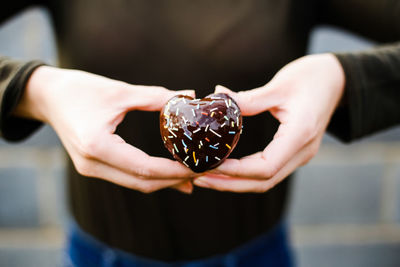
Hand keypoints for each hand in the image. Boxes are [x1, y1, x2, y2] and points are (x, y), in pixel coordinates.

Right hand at [15, 66, 195, 192]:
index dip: (175, 170)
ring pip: (135, 184)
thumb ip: (156, 97)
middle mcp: (92, 164)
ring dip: (164, 181)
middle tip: (202, 172)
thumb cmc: (81, 89)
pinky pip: (127, 178)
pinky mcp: (93, 167)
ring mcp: (90, 169)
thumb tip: (189, 95)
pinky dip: (150, 177)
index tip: (200, 166)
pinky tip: (169, 173)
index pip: (144, 168)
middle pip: (142, 182)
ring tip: (192, 175)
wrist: (48, 96)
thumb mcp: (121, 91)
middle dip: (174, 180)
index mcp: (97, 146)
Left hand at [194, 54, 344, 192]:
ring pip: (267, 180)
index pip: (265, 167)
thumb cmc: (311, 77)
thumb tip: (217, 95)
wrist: (337, 80)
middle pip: (264, 181)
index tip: (210, 166)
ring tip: (207, 177)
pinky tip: (226, 167)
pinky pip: (269, 170)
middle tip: (200, 178)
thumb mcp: (279, 85)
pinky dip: (246, 174)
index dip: (236, 172)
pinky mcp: (294, 151)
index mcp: (300, 134)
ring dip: (236, 182)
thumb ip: (249, 99)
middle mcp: (302, 151)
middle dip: (230, 184)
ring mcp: (300, 154)